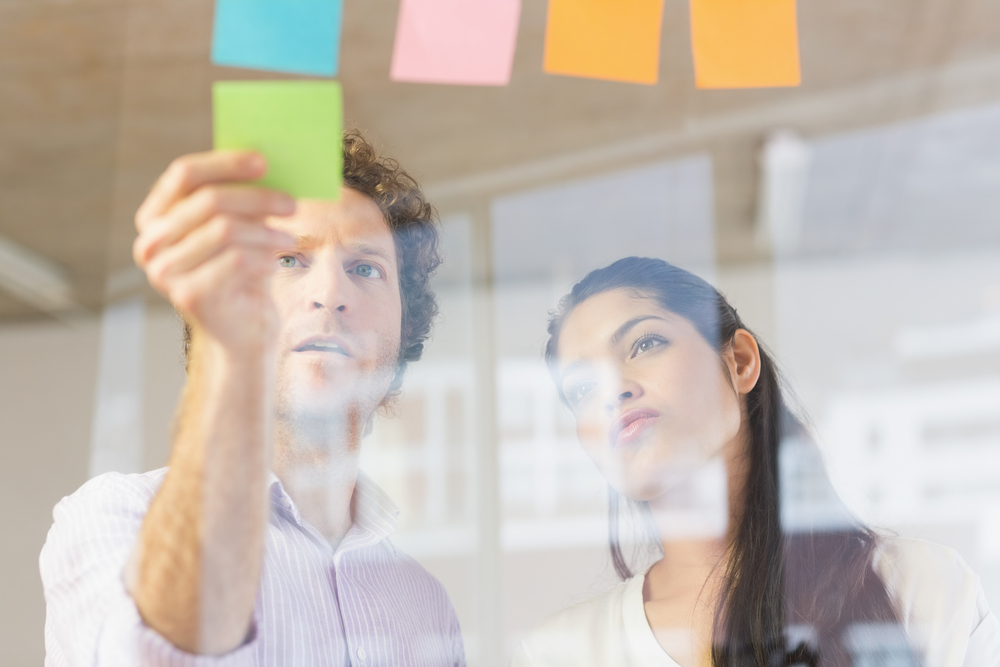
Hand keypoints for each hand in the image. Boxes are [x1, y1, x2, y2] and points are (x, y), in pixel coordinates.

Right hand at [133, 151, 294, 352]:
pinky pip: (236, 261)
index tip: (263, 162)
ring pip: (225, 230)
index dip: (225, 163)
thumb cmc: (241, 270)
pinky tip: (275, 263)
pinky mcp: (189, 296)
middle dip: (257, 198)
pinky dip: (263, 257)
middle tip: (291, 203)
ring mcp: (165, 272)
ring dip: (266, 231)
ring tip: (289, 238)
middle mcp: (150, 243)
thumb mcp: (239, 228)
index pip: (183, 174)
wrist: (241, 328)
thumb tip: (266, 162)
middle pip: (209, 201)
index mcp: (154, 217)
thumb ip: (240, 197)